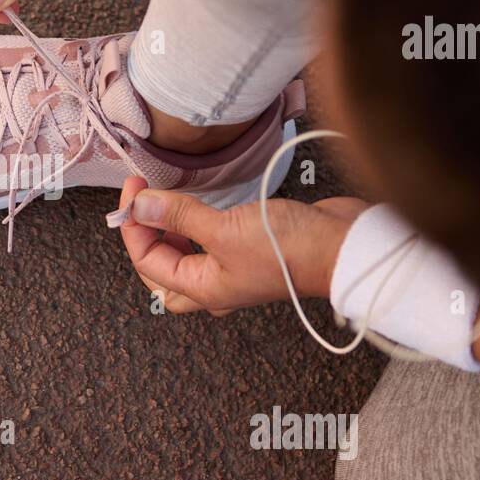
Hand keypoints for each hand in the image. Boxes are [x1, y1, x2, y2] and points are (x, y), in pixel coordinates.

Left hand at [116, 177, 367, 314]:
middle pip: (162, 269)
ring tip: (164, 202)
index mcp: (203, 289)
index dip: (133, 225)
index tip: (134, 190)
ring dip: (169, 231)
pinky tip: (198, 206)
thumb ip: (179, 215)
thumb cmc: (291, 250)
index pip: (147, 261)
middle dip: (145, 237)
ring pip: (185, 257)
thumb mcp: (224, 229)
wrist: (345, 247)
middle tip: (141, 201)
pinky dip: (196, 225)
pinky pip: (210, 243)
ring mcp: (234, 270)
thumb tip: (141, 206)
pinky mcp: (251, 251)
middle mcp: (216, 285)